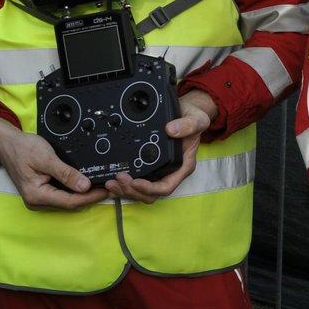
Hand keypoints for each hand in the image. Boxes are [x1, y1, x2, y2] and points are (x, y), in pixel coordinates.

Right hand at [0, 118, 108, 210]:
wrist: (7, 143)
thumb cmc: (22, 148)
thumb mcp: (47, 158)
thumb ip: (66, 174)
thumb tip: (85, 186)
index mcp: (37, 195)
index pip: (70, 201)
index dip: (91, 197)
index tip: (107, 191)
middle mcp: (37, 201)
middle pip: (70, 203)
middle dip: (90, 197)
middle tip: (109, 189)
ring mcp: (38, 198)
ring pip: (67, 201)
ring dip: (83, 195)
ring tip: (101, 187)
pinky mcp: (41, 192)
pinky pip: (61, 195)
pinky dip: (75, 191)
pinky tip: (86, 185)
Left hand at [102, 89, 212, 203]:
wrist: (187, 114)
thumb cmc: (194, 119)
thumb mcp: (197, 119)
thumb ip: (188, 125)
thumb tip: (171, 130)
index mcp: (182, 166)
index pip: (166, 186)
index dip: (149, 188)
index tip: (136, 182)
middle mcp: (170, 172)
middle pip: (150, 194)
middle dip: (132, 191)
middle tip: (117, 180)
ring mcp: (159, 171)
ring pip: (141, 191)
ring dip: (125, 190)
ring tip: (111, 183)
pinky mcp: (149, 166)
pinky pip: (136, 181)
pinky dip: (124, 184)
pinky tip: (111, 181)